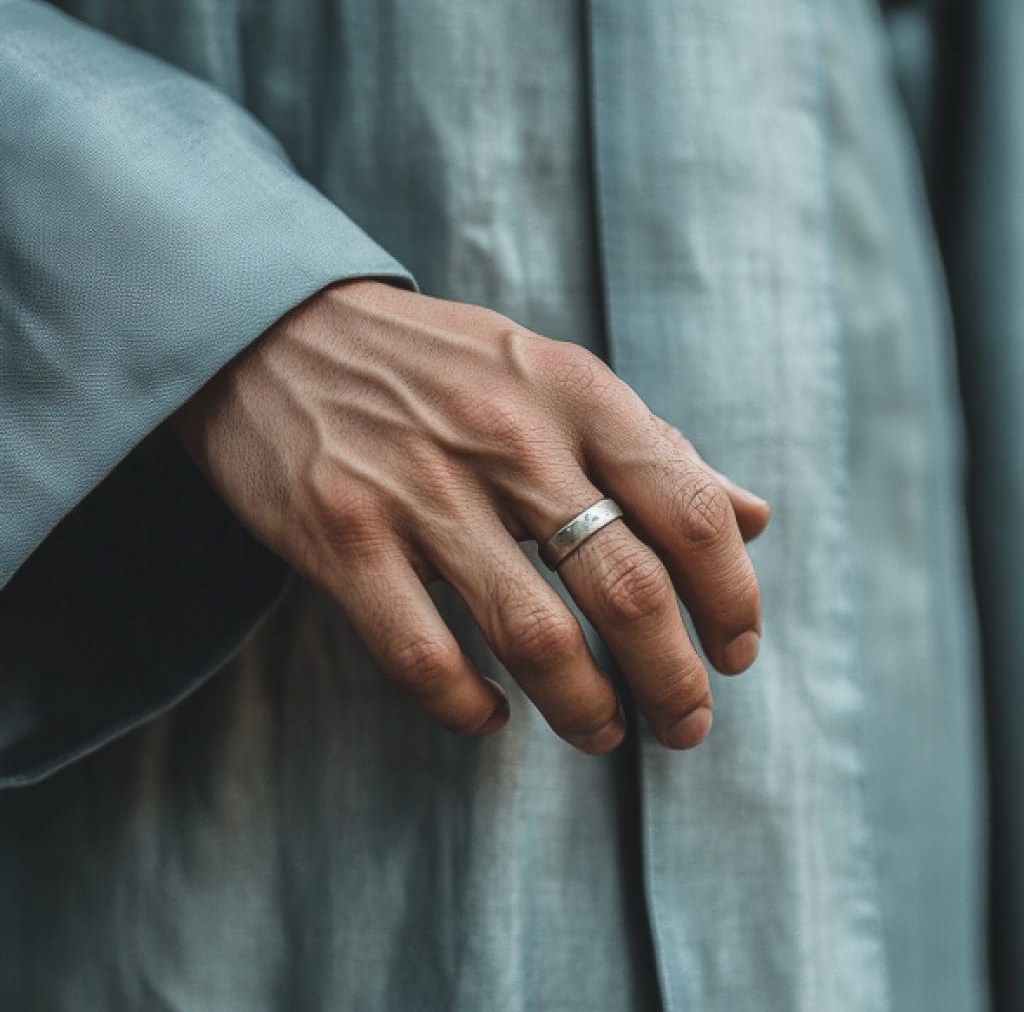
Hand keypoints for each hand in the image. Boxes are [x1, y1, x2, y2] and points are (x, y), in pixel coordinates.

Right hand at [172, 280, 769, 753]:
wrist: (278, 330)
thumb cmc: (438, 365)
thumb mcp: (554, 375)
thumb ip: (654, 447)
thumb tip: (756, 518)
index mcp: (574, 391)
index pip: (690, 509)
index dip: (732, 598)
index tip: (736, 653)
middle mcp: (508, 438)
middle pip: (627, 588)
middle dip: (674, 678)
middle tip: (685, 724)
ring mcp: (420, 489)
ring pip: (534, 637)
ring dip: (585, 708)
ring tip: (603, 734)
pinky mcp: (343, 535)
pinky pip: (422, 655)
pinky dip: (466, 707)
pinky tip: (490, 717)